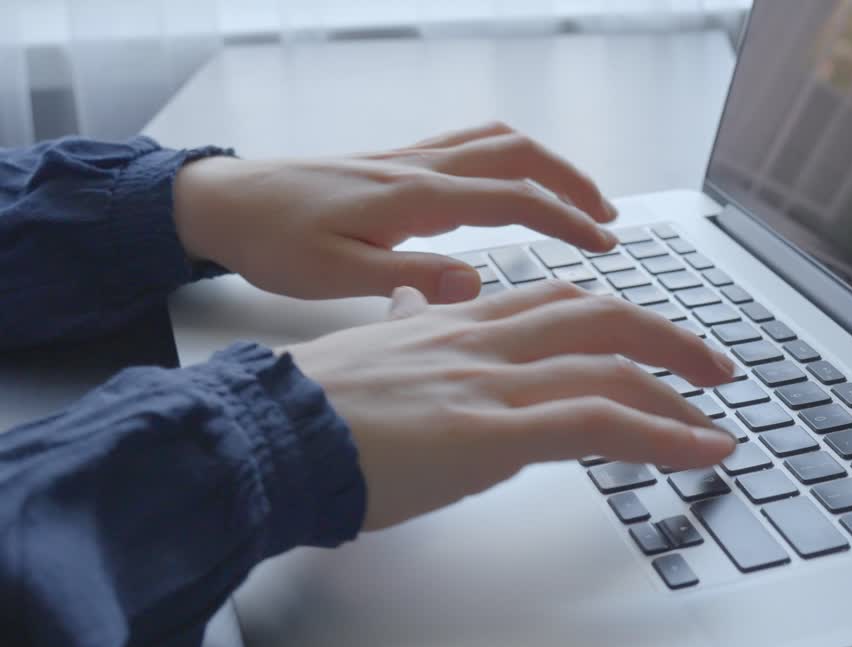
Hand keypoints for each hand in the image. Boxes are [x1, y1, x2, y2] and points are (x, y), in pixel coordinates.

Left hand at [174, 122, 618, 303]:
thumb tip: (472, 283)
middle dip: (571, 182)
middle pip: (517, 154)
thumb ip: (408, 278)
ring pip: (496, 142)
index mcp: (414, 197)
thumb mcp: (335, 276)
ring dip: (546, 164)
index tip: (604, 244)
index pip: (512, 199)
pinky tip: (515, 186)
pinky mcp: (397, 164)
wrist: (225, 202)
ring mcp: (409, 159)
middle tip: (609, 218)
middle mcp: (419, 168)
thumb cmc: (274, 241)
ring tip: (578, 198)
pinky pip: (470, 145)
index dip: (566, 220)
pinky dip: (511, 159)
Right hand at [284, 281, 738, 530]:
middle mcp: (484, 340)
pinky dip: (662, 435)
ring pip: (609, 364)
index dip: (612, 317)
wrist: (263, 434)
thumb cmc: (307, 407)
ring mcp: (491, 383)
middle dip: (665, 337)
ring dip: (677, 390)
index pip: (556, 303)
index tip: (643, 333)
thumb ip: (408, 325)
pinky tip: (701, 449)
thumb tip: (414, 305)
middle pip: (599, 315)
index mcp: (457, 322)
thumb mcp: (369, 350)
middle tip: (712, 365)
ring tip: (717, 418)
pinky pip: (599, 424)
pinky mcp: (491, 433)